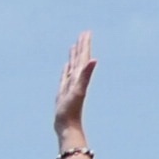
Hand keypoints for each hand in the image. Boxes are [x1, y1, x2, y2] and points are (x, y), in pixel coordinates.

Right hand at [53, 32, 95, 152]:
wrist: (67, 126)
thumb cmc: (71, 110)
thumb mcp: (78, 90)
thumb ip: (86, 74)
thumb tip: (94, 60)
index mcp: (80, 77)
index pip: (83, 57)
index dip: (85, 45)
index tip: (86, 32)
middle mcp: (76, 80)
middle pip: (80, 60)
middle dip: (82, 47)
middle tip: (83, 34)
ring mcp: (70, 86)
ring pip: (73, 67)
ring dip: (74, 56)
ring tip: (74, 46)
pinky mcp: (64, 92)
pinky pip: (65, 77)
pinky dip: (67, 69)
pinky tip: (67, 66)